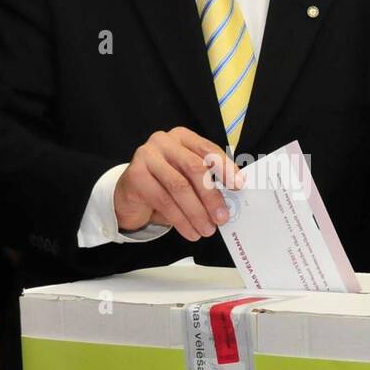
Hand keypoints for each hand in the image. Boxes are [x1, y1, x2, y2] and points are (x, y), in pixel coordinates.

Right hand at [114, 127, 243, 240]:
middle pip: (193, 168)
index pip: (207, 149)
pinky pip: (163, 201)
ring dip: (196, 212)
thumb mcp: (188, 178)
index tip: (239, 185)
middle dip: (211, 196)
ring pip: (179, 187)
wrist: (130, 197)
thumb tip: (233, 195)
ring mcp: (146, 156)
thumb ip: (207, 180)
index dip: (225, 167)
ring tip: (207, 230)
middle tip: (222, 217)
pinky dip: (180, 220)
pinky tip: (190, 232)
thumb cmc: (164, 186)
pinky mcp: (135, 175)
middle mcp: (163, 141)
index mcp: (182, 137)